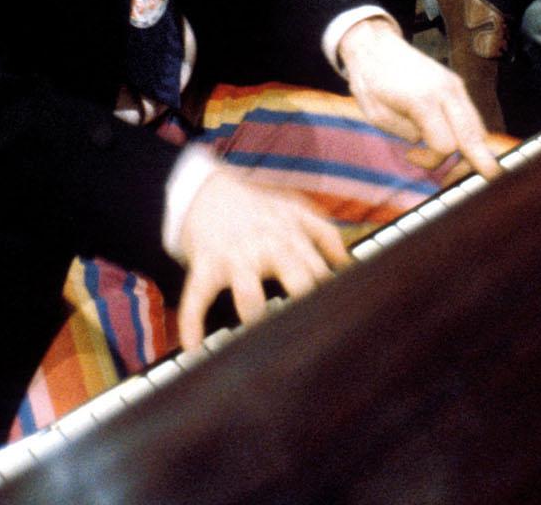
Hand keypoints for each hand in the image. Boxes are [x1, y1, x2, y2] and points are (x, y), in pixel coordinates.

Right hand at [175, 164, 348, 348]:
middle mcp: (267, 249)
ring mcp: (235, 258)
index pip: (320, 273)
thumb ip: (325, 233)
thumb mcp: (294, 210)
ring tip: (260, 348)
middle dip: (304, 307)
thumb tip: (348, 265)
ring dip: (255, 317)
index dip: (332, 300)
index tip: (338, 324)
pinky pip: (197, 297)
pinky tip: (193, 347)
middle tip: (309, 337)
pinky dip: (192, 323)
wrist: (205, 192)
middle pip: (295, 280)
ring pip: (249, 293)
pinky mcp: (205, 266)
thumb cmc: (255, 208)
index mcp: (292, 239)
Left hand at [337, 16, 502, 180]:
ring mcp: (455, 86)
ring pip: (478, 128)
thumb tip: (432, 146)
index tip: (410, 156)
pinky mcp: (456, 85)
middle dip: (474, 165)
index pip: (445, 145)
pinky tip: (454, 146)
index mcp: (423, 100)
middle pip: (474, 138)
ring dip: (472, 152)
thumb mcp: (378, 116)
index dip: (430, 160)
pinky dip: (468, 137)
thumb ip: (407, 134)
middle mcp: (447, 91)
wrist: (375, 45)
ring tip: (455, 169)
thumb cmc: (372, 81)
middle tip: (463, 183)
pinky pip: (471, 118)